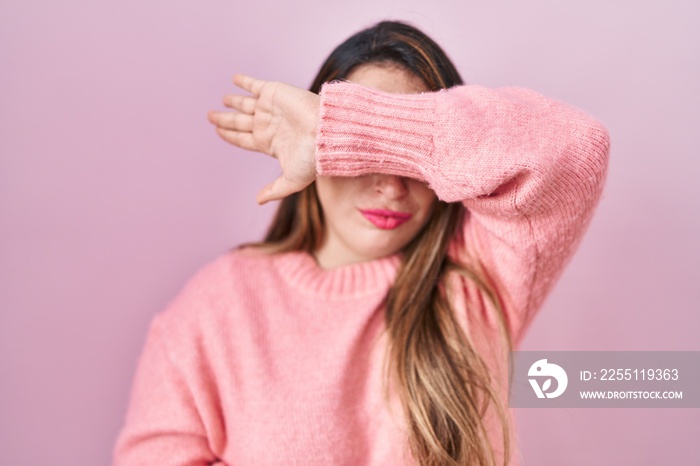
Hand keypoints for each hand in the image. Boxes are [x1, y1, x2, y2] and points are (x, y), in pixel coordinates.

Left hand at [208, 74, 318, 203]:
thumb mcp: (292, 180)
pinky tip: (234, 79)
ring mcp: (270, 108)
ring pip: (245, 104)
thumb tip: (258, 201)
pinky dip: (244, 82)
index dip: (230, 136)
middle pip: (239, 122)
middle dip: (225, 119)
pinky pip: (255, 85)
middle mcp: (267, 125)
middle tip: (210, 116)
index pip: (243, 139)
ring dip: (233, 101)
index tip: (218, 131)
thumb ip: (274, 190)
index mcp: (268, 143)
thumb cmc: (312, 158)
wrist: (326, 132)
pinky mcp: (274, 92)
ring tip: (223, 99)